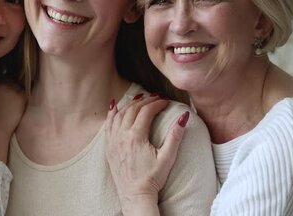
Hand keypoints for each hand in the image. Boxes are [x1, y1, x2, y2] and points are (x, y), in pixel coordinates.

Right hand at [0, 82, 25, 162]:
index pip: (1, 80)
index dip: (4, 87)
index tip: (5, 93)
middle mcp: (2, 84)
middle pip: (10, 81)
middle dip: (11, 88)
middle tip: (12, 99)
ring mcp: (12, 89)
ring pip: (18, 87)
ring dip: (17, 93)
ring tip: (15, 105)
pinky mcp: (21, 95)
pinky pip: (24, 94)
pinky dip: (23, 100)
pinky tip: (19, 108)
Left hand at [105, 95, 189, 215]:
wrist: (135, 195)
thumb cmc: (152, 178)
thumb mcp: (167, 157)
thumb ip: (175, 135)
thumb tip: (184, 116)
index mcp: (136, 137)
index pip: (146, 112)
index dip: (157, 103)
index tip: (166, 101)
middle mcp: (122, 136)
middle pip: (132, 110)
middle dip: (145, 101)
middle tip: (155, 98)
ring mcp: (113, 141)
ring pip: (119, 115)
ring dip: (130, 105)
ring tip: (140, 99)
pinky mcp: (109, 147)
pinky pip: (108, 125)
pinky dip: (112, 114)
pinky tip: (115, 106)